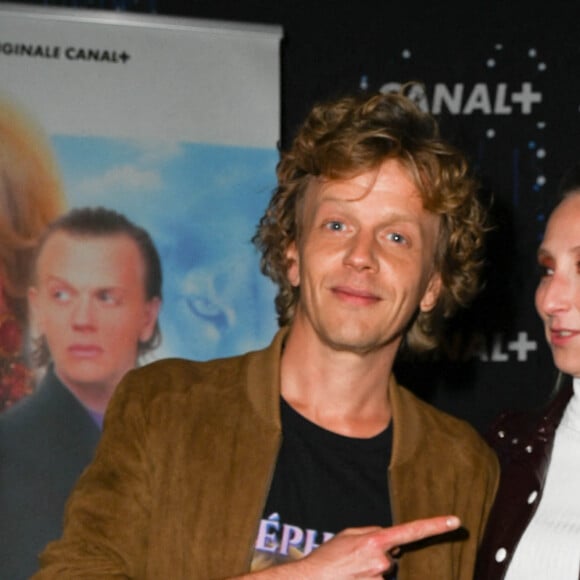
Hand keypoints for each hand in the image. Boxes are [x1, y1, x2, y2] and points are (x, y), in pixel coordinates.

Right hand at [233, 515, 459, 579]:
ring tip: (351, 569)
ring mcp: (380, 579)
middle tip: (355, 558)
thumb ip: (372, 532)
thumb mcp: (348, 534)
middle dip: (379, 555)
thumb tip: (389, 540)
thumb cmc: (328, 557)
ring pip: (385, 571)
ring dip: (371, 570)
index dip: (435, 525)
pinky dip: (367, 578)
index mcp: (376, 540)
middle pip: (392, 555)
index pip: (411, 531)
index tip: (455, 521)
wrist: (313, 579)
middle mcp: (382, 561)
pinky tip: (353, 577)